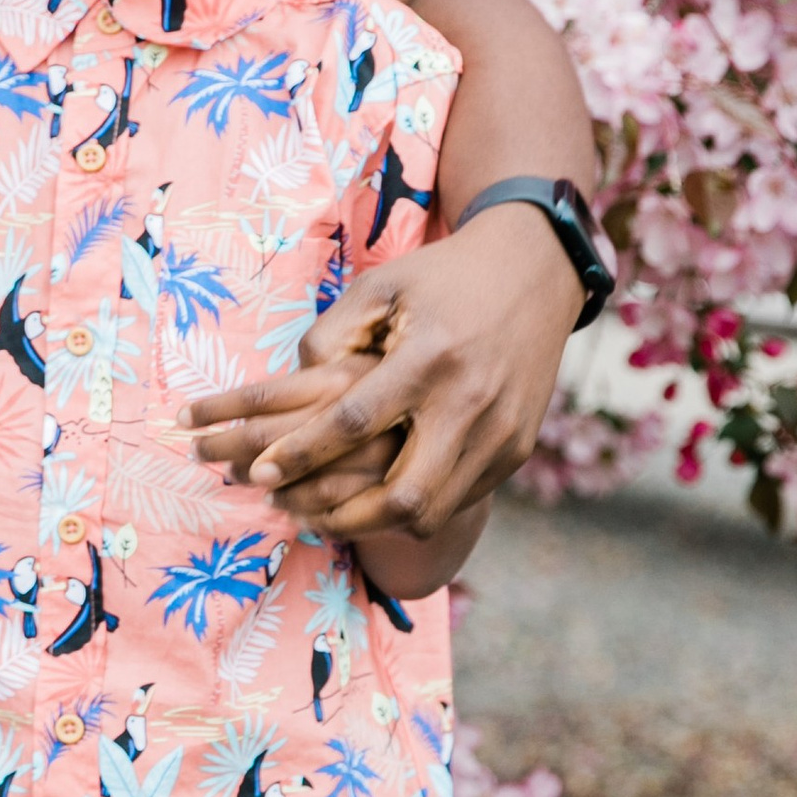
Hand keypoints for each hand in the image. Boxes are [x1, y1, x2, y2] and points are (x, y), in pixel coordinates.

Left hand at [185, 204, 580, 541]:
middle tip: (297, 511)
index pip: (353, 422)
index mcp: (428, 358)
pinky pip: (459, 499)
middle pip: (402, 496)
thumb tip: (292, 389)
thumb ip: (329, 338)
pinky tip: (378, 499)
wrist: (535, 273)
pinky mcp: (517, 449)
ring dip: (376, 524)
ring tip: (331, 515)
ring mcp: (500, 433)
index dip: (302, 453)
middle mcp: (469, 403)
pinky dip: (415, 508)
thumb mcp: (379, 287)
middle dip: (342, 517)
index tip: (261, 472)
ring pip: (432, 513)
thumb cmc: (442, 278)